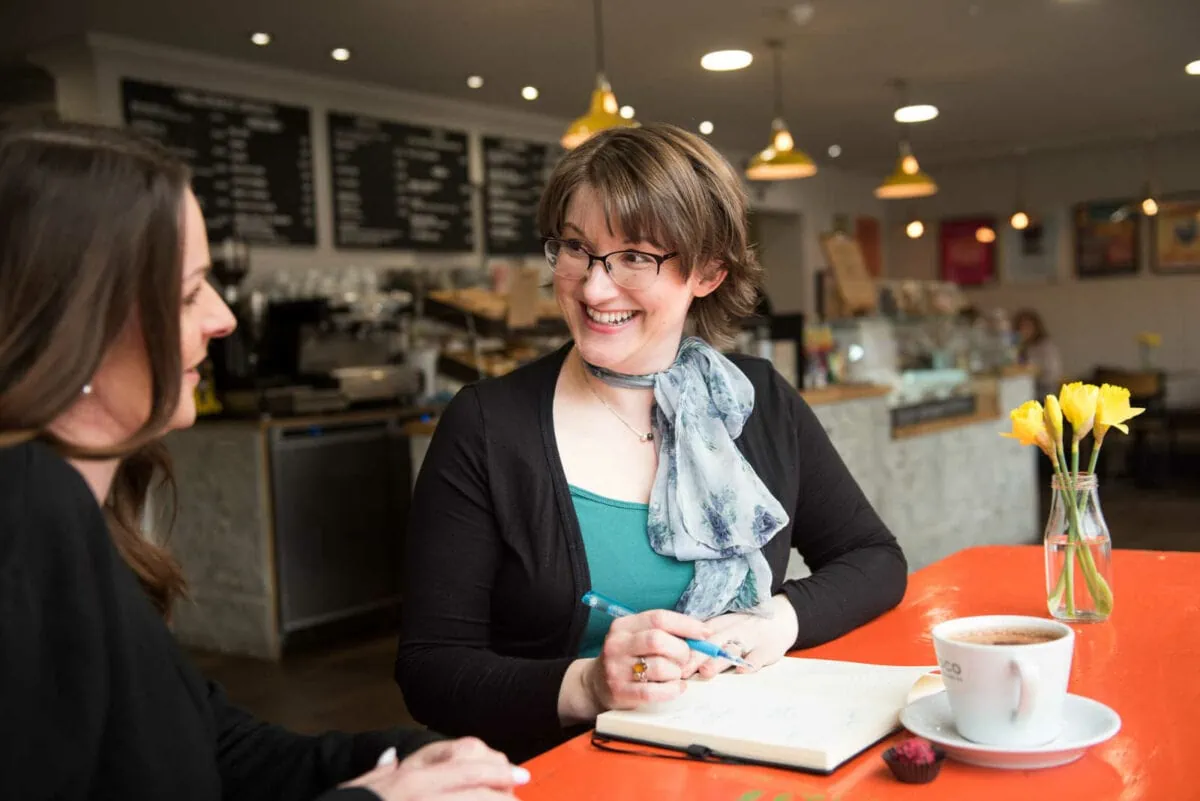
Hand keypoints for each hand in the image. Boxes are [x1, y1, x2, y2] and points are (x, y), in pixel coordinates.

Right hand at [341, 737, 529, 800]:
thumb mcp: (364, 784)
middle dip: (503, 787)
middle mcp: (420, 790)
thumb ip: (381, 770)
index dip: (495, 769)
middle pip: (474, 785)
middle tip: (521, 791)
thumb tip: (390, 757)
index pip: (463, 764)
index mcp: (410, 775)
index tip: (516, 774)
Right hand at [585, 609, 710, 710]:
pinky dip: (672, 690)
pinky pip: (654, 692)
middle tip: (685, 658)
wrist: (596, 684)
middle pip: (659, 640)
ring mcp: (616, 669)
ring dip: (676, 672)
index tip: (704, 633)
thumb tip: (701, 634)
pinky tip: (677, 688)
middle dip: (681, 650)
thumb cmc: (627, 658)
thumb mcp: (636, 638)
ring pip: (660, 667)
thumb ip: (663, 633)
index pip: (658, 618)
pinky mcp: (620, 692)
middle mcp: (617, 644)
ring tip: (675, 675)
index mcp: (623, 626)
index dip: (686, 624)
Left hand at [682, 595, 798, 679]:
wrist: (782, 618)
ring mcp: (751, 639)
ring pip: (732, 650)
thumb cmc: (747, 626)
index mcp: (720, 623)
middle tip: (682, 670)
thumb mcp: (725, 625)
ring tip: (706, 672)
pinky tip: (742, 672)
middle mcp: (733, 630)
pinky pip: (758, 657)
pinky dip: (750, 664)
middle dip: (696, 657)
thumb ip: (705, 636)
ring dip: (719, 661)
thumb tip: (675, 650)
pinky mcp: (767, 650)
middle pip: (712, 643)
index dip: (684, 647)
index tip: (669, 659)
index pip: (699, 634)